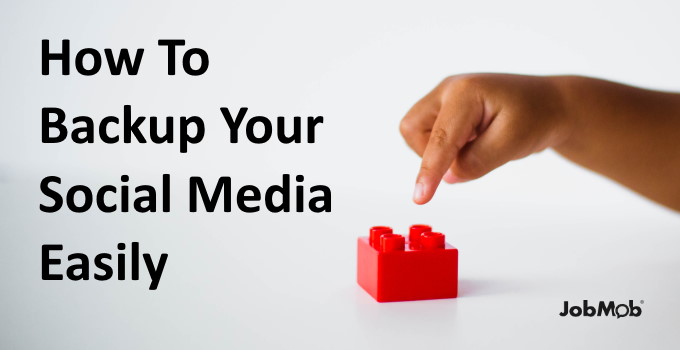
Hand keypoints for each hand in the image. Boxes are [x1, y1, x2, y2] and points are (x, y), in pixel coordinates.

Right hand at [400, 73, 571, 203]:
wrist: (550, 104)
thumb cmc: (537, 116)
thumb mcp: (513, 143)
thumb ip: (477, 162)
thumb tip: (447, 176)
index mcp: (465, 92)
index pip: (440, 139)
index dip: (429, 170)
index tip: (420, 197)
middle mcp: (449, 89)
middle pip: (413, 129)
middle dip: (430, 152)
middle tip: (467, 158)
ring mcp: (445, 96)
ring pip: (417, 133)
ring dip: (439, 150)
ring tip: (477, 145)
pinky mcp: (446, 107)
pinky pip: (429, 133)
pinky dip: (445, 147)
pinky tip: (473, 141)